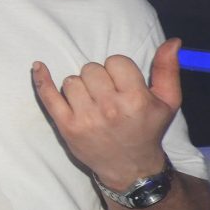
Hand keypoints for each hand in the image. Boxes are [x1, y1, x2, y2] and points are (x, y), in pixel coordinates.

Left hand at [31, 39, 180, 189]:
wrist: (130, 167)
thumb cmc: (148, 129)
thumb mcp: (167, 101)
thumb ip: (167, 69)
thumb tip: (172, 41)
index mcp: (135, 99)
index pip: (115, 61)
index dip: (118, 70)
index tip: (122, 84)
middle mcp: (109, 108)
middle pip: (91, 69)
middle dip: (98, 78)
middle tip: (107, 96)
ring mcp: (85, 118)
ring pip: (72, 80)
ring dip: (80, 88)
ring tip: (92, 103)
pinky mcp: (66, 126)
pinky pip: (47, 95)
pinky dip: (41, 79)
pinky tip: (38, 66)